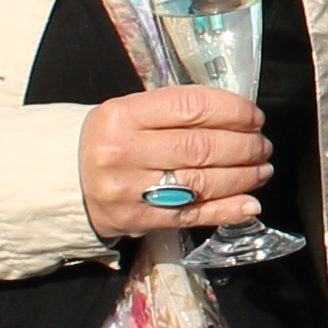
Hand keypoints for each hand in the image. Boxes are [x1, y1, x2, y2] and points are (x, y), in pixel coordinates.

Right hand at [80, 86, 272, 239]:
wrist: (64, 181)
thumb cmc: (108, 140)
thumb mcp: (127, 112)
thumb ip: (173, 112)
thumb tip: (235, 117)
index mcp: (122, 115)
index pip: (191, 107)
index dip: (233, 110)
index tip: (254, 116)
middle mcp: (124, 152)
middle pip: (202, 146)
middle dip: (244, 146)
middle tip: (263, 145)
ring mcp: (131, 190)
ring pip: (202, 182)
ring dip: (243, 176)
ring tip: (261, 169)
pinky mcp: (138, 221)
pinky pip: (193, 215)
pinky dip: (227, 210)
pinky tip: (249, 202)